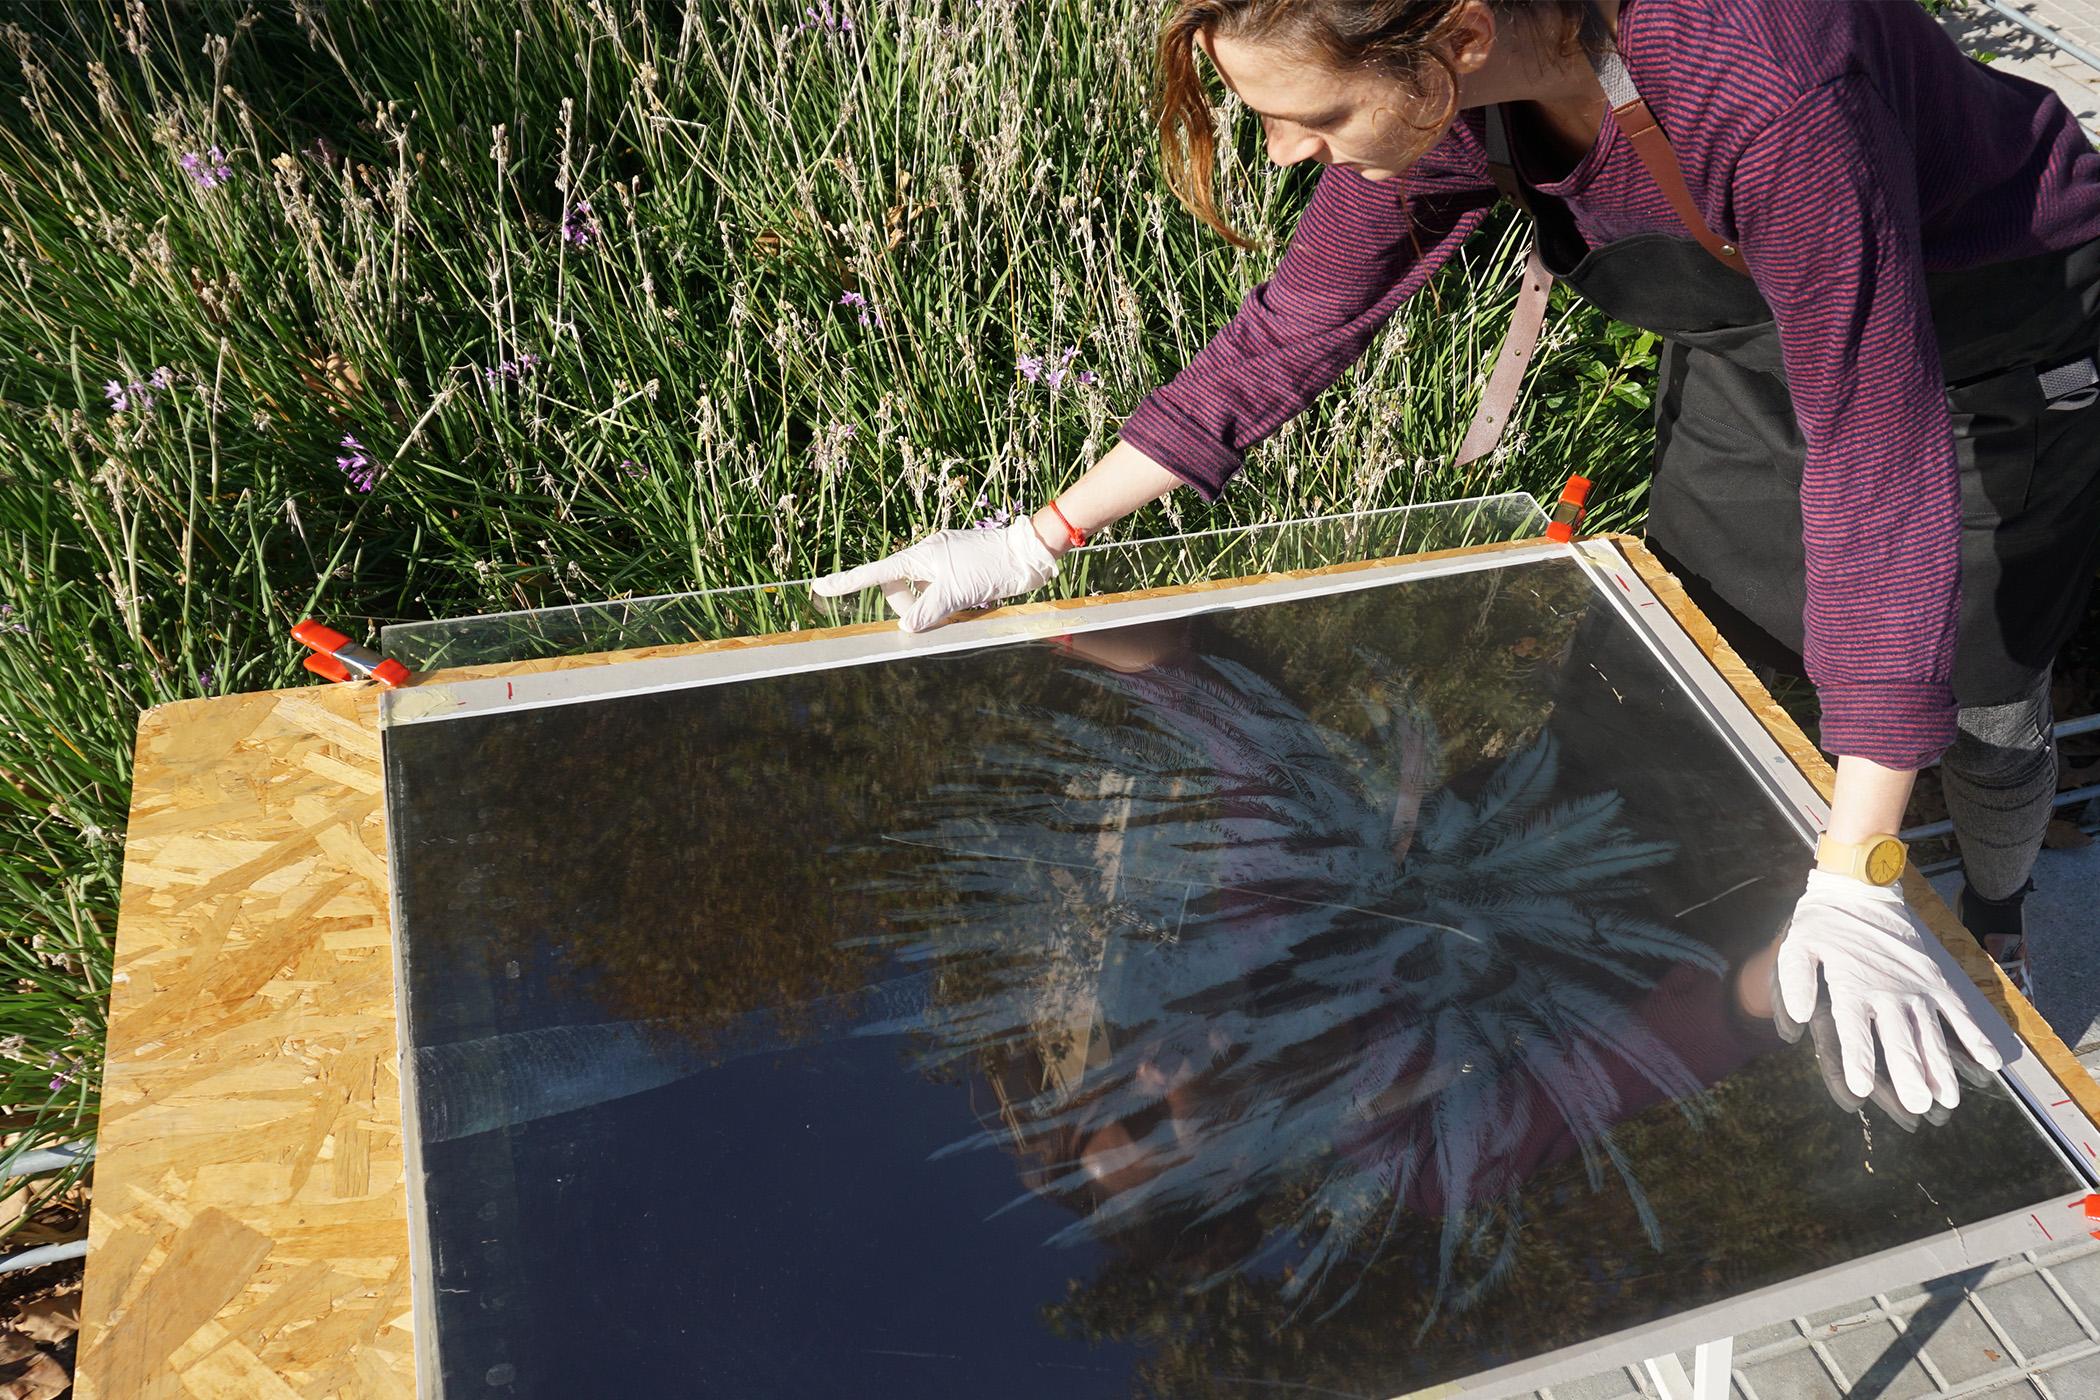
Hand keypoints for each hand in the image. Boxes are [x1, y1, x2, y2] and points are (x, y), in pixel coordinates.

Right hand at [809, 516, 1058, 631]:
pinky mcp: (958, 571)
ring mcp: (942, 564)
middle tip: (941, 613)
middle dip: (910, 607)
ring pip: (922, 595)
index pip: (875, 573)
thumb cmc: (991, 565)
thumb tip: (905, 627)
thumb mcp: (956, 593)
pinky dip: (948, 604)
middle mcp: (927, 557)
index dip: (847, 582)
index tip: (820, 587)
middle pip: (899, 589)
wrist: (1027, 553)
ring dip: (935, 608)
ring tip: (964, 606)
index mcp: (919, 556)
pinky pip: (940, 593)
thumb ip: (926, 611)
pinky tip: (971, 604)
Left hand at [1776, 869, 2002, 1113]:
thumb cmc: (1824, 923)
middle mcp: (1887, 991)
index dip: (1857, 1059)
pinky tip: (1987, 1062)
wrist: (1862, 889)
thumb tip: (1795, 1022)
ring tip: (1948, 1098)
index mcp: (1851, 986)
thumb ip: (1796, 982)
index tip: (1861, 1088)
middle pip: (1901, 1040)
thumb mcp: (1798, 947)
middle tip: (1920, 1107)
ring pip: (1931, 1033)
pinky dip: (1973, 1036)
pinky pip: (1958, 1011)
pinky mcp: (1935, 978)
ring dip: (1940, 1067)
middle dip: (1910, 1075)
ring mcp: (1915, 986)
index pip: (1854, 1030)